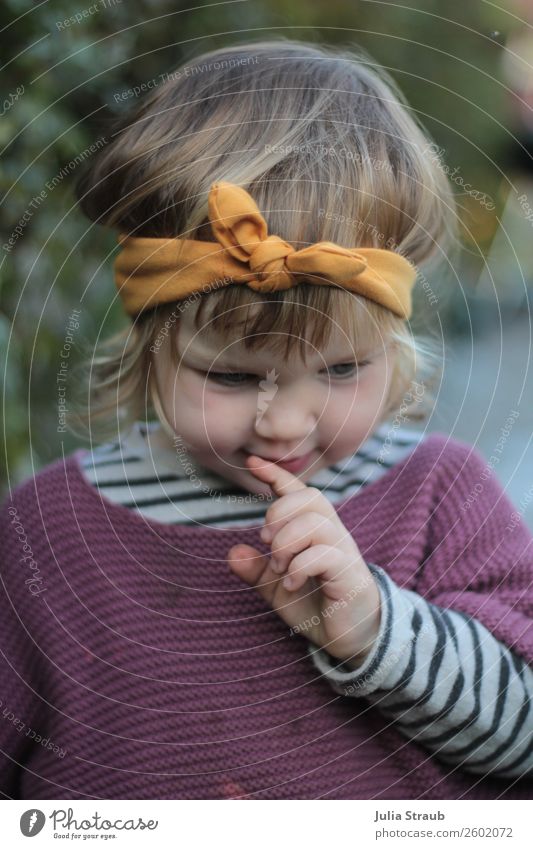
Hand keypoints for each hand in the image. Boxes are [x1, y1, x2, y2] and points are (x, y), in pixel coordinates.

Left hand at [226, 455, 381, 668]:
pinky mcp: (350, 574)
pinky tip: (290, 584)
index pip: (298, 492)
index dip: (276, 474)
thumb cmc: (314, 604)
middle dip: (279, 514)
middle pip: (309, 498)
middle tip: (267, 543)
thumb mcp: (276, 586)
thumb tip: (233, 553)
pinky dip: (298, 567)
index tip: (252, 462)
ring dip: (287, 543)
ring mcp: (343, 552)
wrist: (347, 637)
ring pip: (315, 523)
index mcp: (315, 530)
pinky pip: (324, 555)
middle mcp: (332, 533)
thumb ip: (256, 569)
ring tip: (279, 568)